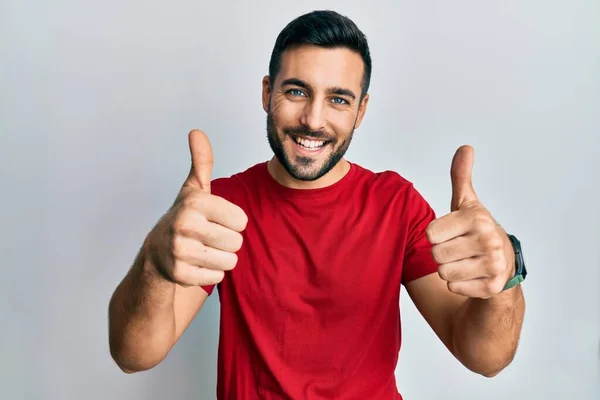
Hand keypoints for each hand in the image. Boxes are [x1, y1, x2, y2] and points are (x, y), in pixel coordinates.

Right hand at [146, 129, 247, 286]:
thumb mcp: (193, 189)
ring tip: (205, 250)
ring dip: (222, 258)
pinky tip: (197, 263)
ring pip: (230, 261)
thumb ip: (201, 162)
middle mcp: (185, 225)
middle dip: (228, 242)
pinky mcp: (180, 275)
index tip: (216, 220)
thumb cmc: (184, 217)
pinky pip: (218, 277)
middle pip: (237, 242)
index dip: (233, 222)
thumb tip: (196, 132)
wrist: (157, 252)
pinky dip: (211, 273)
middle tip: (210, 237)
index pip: (241, 220)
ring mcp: (180, 252)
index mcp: (195, 203)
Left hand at [425, 145, 514, 298]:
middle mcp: (488, 240)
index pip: (430, 234)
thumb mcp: (466, 204)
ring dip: (449, 270)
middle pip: (435, 255)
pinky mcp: (492, 287)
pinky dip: (459, 285)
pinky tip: (472, 275)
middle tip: (458, 249)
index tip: (452, 233)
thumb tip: (465, 147)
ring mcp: (493, 265)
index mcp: (477, 218)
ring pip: (443, 273)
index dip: (436, 235)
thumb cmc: (476, 231)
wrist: (504, 265)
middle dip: (442, 254)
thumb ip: (461, 177)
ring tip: (465, 261)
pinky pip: (454, 287)